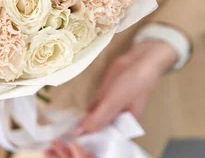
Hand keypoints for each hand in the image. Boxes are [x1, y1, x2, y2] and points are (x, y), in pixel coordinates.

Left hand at [45, 40, 177, 156]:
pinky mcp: (104, 97)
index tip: (75, 145)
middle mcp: (117, 120)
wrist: (139, 60)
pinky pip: (92, 108)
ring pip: (94, 119)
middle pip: (99, 131)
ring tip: (65, 132)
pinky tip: (71, 119)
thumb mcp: (114, 102)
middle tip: (65, 139)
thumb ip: (98, 118)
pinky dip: (84, 114)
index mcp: (125, 126)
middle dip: (85, 134)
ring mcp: (110, 108)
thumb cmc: (133, 83)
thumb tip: (81, 132)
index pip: (107, 140)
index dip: (92, 142)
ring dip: (82, 124)